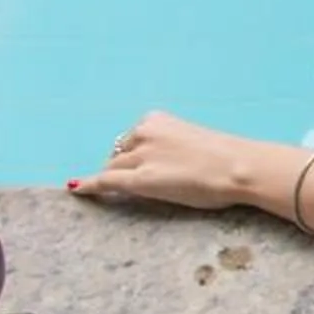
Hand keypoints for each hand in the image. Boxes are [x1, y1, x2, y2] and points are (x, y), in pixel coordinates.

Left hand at [69, 111, 291, 211]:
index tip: (131, 166)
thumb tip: (160, 164)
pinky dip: (88, 185)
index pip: (132, 140)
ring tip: (130, 193)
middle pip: (119, 155)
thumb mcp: (193, 140)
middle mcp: (143, 133)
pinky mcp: (140, 180)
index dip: (131, 157)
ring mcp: (140, 156)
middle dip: (124, 169)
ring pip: (113, 169)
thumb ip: (170, 146)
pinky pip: (106, 182)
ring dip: (116, 180)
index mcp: (157, 120)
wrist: (237, 166)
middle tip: (146, 184)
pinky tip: (76, 189)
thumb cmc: (227, 156)